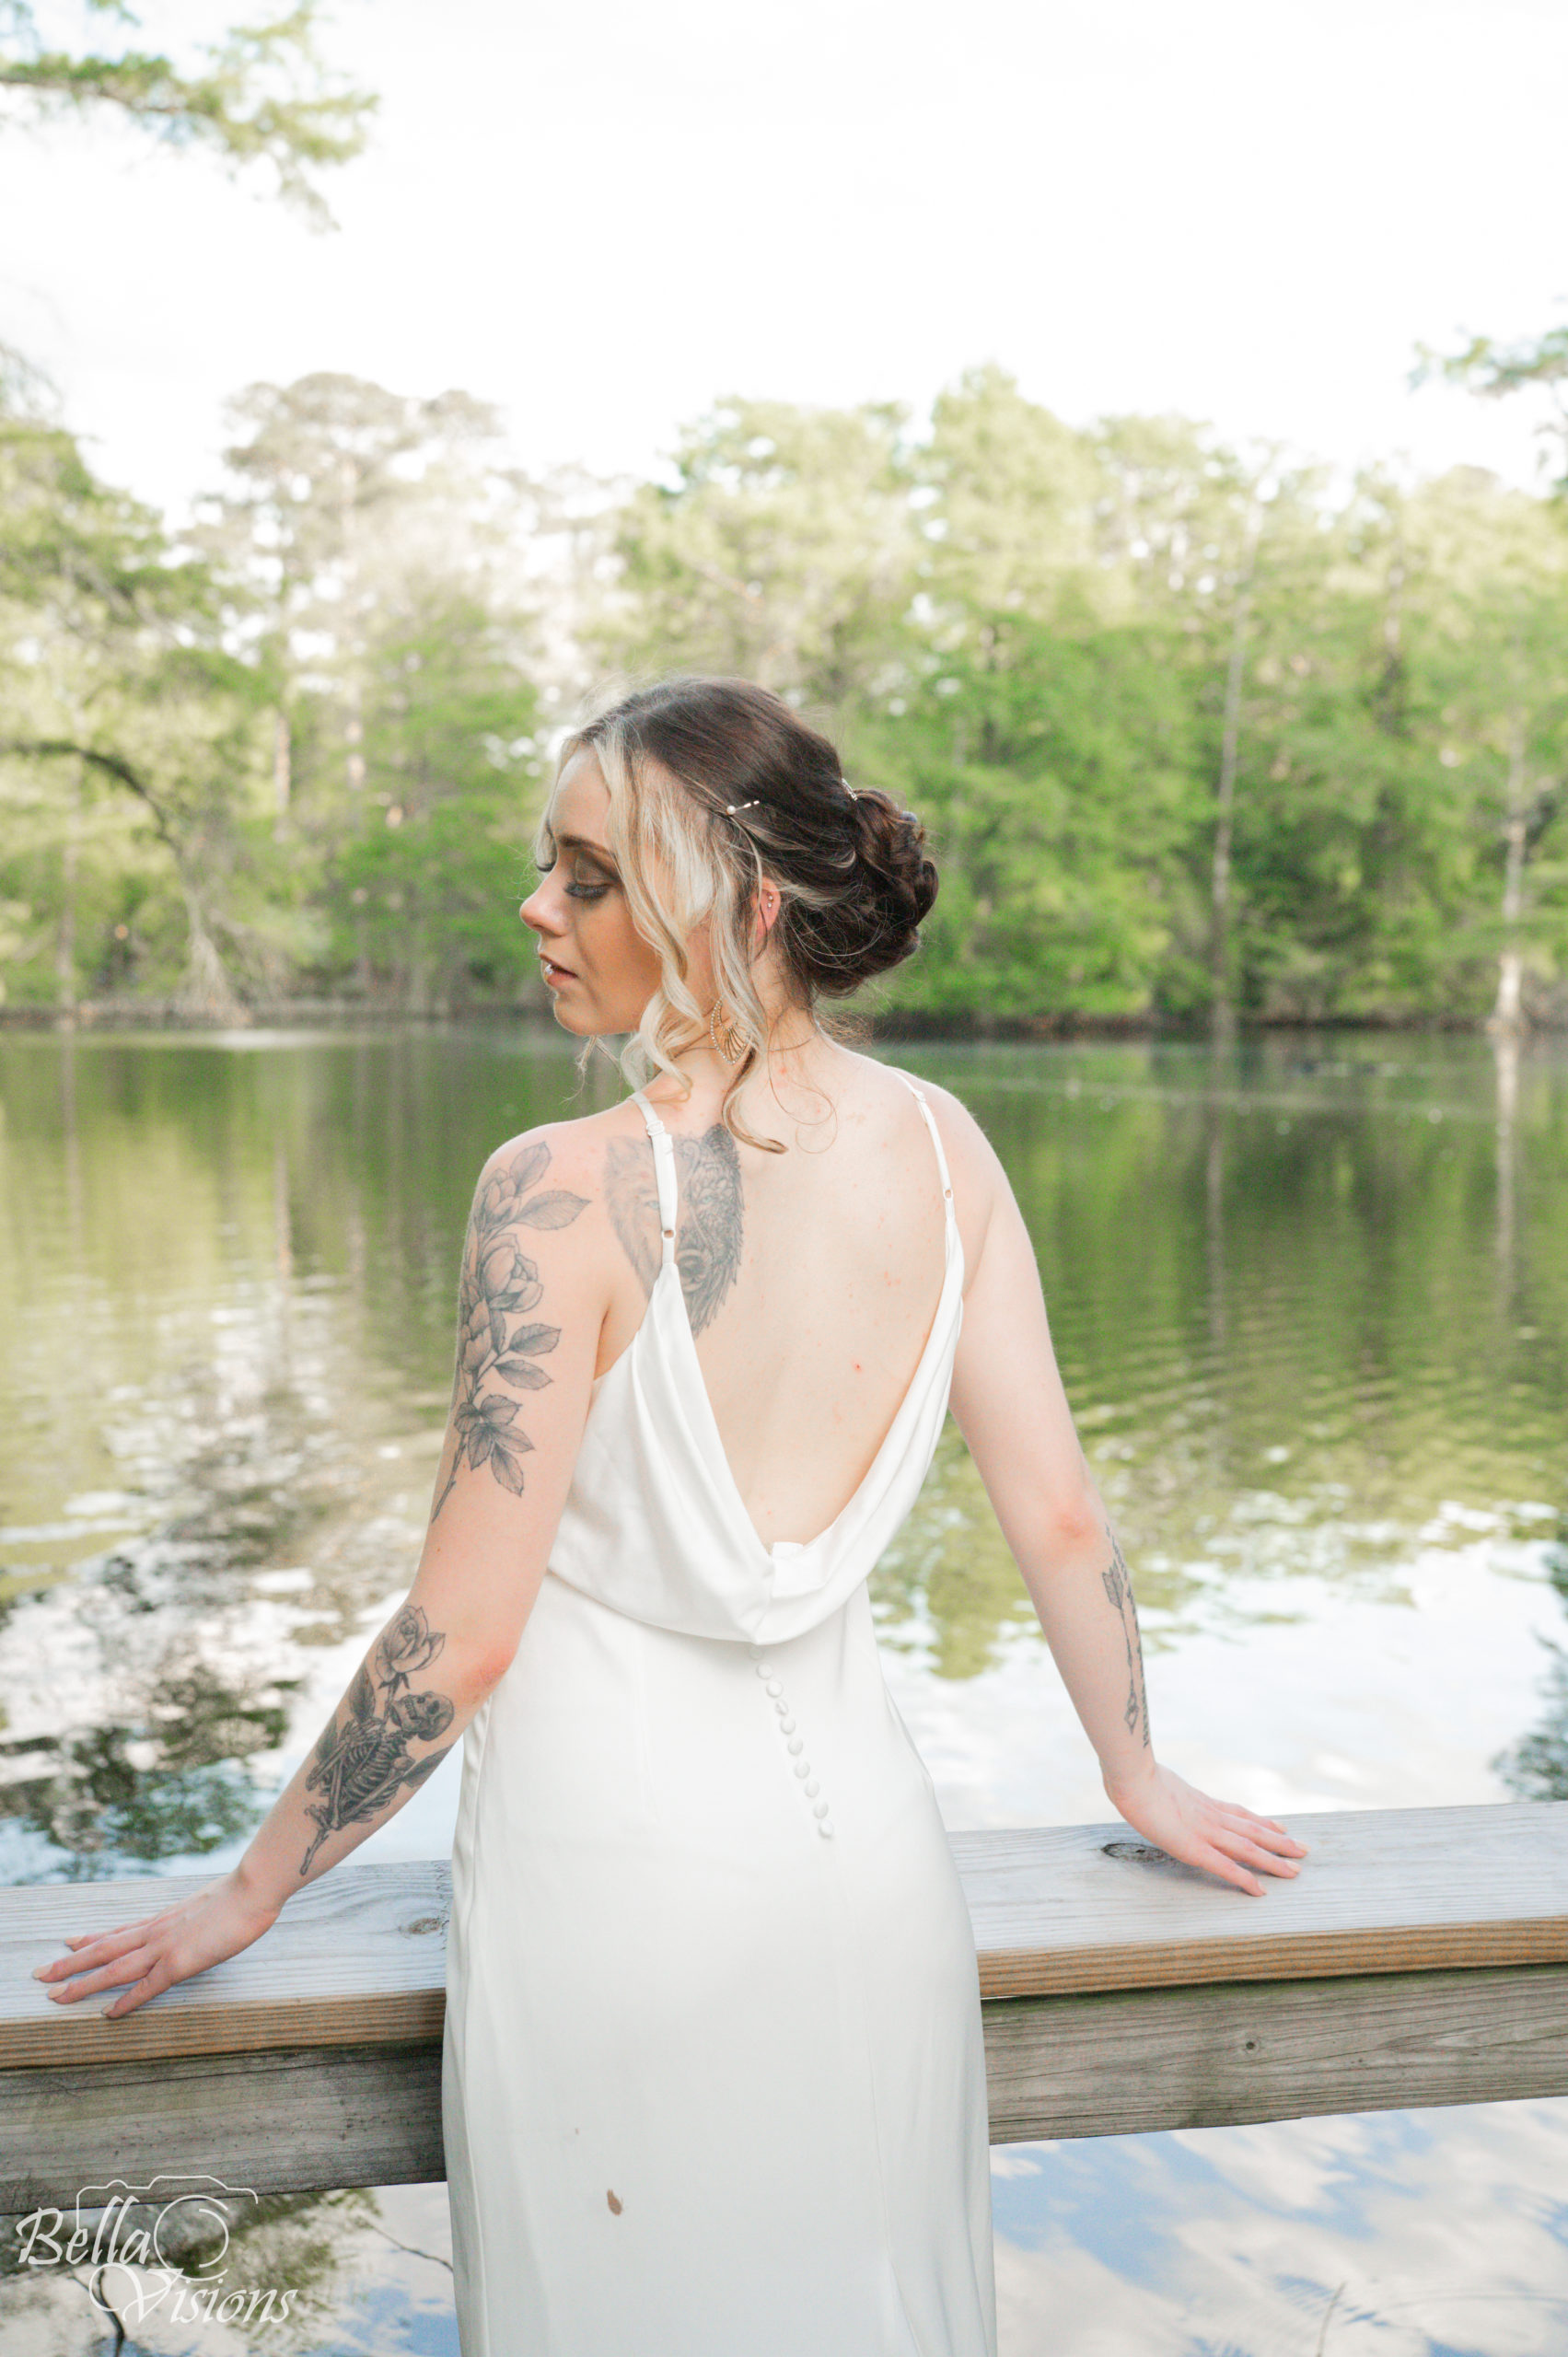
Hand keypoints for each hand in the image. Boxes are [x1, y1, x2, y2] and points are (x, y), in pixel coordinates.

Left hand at [31, 1870, 281, 2019]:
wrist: (253, 1888)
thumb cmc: (242, 1894)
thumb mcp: (212, 1903)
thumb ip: (199, 1915)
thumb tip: (202, 1919)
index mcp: (164, 1918)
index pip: (120, 1930)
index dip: (92, 1938)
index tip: (70, 1941)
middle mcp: (156, 1931)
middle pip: (104, 1948)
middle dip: (71, 1962)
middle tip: (41, 1973)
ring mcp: (165, 1947)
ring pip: (113, 1967)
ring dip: (82, 1982)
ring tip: (55, 1994)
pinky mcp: (179, 1963)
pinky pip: (145, 1987)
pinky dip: (125, 2001)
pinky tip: (108, 2013)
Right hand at [1104, 1760, 1307, 1894]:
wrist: (1131, 1778)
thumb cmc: (1132, 1776)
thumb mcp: (1153, 1778)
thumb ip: (1160, 1787)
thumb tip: (1152, 1787)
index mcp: (1199, 1801)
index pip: (1238, 1812)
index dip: (1260, 1820)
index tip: (1280, 1826)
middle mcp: (1209, 1815)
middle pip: (1252, 1829)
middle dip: (1279, 1841)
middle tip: (1304, 1849)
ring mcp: (1205, 1831)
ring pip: (1248, 1846)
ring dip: (1273, 1859)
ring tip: (1296, 1869)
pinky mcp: (1195, 1848)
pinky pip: (1226, 1866)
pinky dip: (1245, 1878)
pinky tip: (1260, 1890)